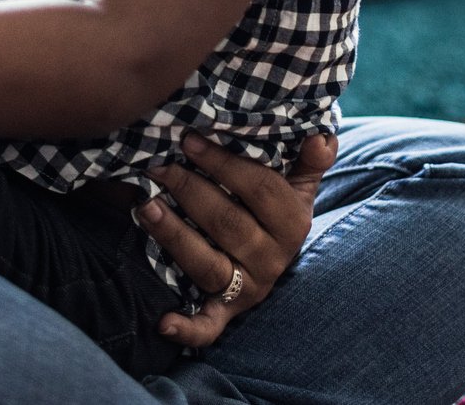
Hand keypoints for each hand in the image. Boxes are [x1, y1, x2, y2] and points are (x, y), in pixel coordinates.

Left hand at [135, 130, 335, 348]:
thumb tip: (320, 137)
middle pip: (228, 223)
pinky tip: (163, 323)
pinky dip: (187, 328)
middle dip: (189, 190)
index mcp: (294, 223)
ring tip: (145, 208)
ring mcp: (249, 287)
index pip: (259, 188)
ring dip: (174, 237)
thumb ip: (311, 158)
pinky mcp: (227, 311)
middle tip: (157, 166)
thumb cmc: (277, 203)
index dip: (223, 163)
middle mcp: (273, 259)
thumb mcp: (300, 181)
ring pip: (209, 265)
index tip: (188, 139)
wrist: (276, 251)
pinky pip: (209, 326)